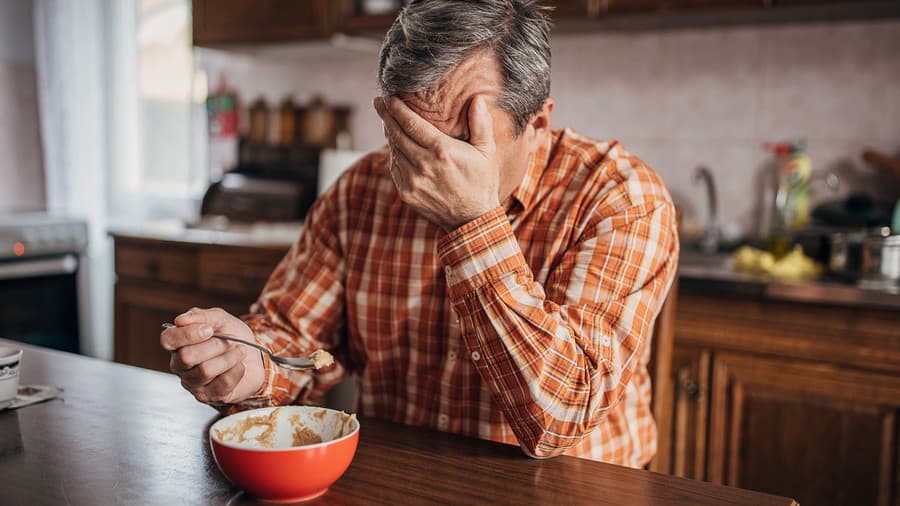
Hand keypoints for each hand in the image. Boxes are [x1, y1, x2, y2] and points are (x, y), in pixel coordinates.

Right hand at [160, 307, 264, 403]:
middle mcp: (180, 365)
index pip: (168, 339)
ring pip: (205, 371)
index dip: (187, 334)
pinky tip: (238, 366)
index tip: (209, 329)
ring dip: (229, 357)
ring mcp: (193, 383)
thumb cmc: (233, 337)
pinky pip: (223, 383)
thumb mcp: (221, 319)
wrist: (254, 357)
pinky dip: (237, 370)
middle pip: (186, 357)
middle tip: (230, 341)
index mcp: (179, 344)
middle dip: (215, 346)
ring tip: (240, 351)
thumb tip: (181, 320)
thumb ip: (202, 316)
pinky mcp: (209, 396)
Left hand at [374, 95, 500, 229]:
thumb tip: (478, 99)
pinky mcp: (407, 194)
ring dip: (388, 134)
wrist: (472, 220)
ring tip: (387, 121)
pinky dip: (393, 154)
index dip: (397, 108)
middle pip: (396, 134)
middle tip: (379, 102)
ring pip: (394, 151)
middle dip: (386, 116)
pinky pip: (395, 168)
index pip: (411, 123)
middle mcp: (424, 165)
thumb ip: (480, 124)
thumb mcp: (487, 152)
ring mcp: (413, 181)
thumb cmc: (482, 183)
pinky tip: (396, 146)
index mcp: (442, 150)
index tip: (388, 97)